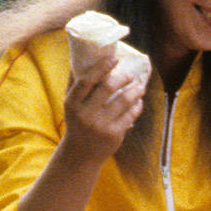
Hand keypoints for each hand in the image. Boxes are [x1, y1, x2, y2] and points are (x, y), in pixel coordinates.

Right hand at [60, 47, 145, 167]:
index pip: (86, 81)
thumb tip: (81, 56)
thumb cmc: (77, 122)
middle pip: (108, 88)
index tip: (114, 59)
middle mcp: (85, 114)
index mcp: (72, 103)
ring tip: (140, 87)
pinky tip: (139, 102)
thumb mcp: (70, 104)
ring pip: (123, 101)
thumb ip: (75, 83)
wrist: (80, 154)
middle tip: (131, 75)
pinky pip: (130, 115)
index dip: (101, 67)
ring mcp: (100, 125)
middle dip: (123, 78)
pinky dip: (137, 106)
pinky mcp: (114, 135)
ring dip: (134, 91)